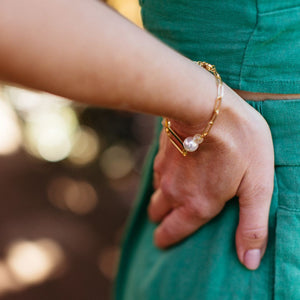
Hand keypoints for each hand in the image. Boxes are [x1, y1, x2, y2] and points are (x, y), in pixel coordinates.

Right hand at [148, 85, 274, 269]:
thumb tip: (249, 262)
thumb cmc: (238, 142)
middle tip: (175, 216)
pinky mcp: (161, 156)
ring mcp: (164, 173)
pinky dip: (164, 179)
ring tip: (181, 192)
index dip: (166, 240)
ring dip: (164, 198)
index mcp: (196, 206)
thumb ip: (252, 226)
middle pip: (157, 216)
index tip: (166, 240)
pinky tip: (178, 170)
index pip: (169, 234)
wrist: (207, 106)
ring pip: (156, 195)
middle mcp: (174, 194)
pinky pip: (157, 176)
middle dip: (163, 220)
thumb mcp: (257, 185)